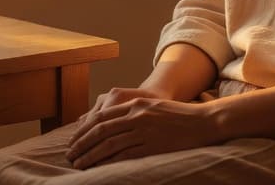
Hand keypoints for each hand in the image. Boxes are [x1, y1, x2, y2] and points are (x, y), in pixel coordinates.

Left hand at [65, 89, 221, 168]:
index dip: (84, 130)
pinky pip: (125, 156)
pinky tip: (99, 169)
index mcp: (135, 105)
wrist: (204, 122)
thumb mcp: (153, 108)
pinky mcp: (153, 146)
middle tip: (69, 155)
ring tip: (78, 165)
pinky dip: (108, 163)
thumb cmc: (179, 116)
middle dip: (81, 144)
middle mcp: (136, 115)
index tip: (74, 141)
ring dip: (90, 156)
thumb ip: (133, 114)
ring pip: (109, 144)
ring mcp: (144, 130)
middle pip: (100, 131)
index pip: (101, 118)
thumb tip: (112, 126)